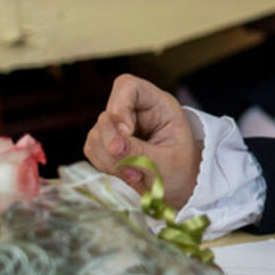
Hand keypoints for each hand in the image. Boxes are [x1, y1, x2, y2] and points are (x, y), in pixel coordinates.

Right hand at [83, 74, 201, 205]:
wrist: (180, 187)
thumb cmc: (181, 170)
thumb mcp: (168, 163)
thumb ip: (141, 153)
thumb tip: (115, 147)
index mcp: (158, 105)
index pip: (128, 87)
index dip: (120, 107)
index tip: (126, 133)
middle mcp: (136, 111)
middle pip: (107, 115)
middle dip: (114, 145)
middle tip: (133, 169)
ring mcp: (119, 126)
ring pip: (96, 134)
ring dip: (111, 160)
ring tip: (136, 175)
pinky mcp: (108, 143)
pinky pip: (93, 150)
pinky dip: (106, 165)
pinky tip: (127, 174)